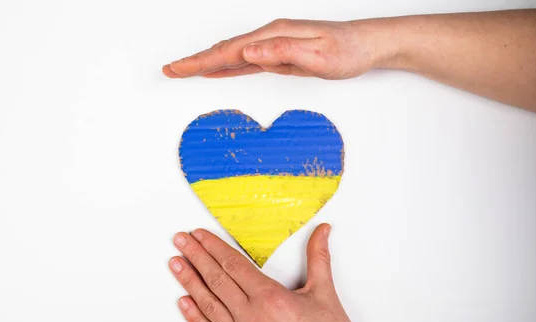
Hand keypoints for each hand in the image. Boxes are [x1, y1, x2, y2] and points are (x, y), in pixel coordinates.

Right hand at [162, 18, 395, 79]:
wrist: (366, 46)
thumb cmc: (346, 50)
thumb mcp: (316, 55)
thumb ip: (282, 52)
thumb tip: (249, 50)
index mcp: (274, 35)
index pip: (230, 50)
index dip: (201, 61)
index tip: (178, 68)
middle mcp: (270, 37)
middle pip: (223, 50)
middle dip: (194, 61)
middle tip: (170, 69)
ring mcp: (272, 46)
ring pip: (232, 56)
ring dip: (206, 63)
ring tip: (184, 70)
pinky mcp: (278, 56)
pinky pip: (246, 62)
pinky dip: (227, 67)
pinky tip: (217, 71)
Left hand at [169, 224, 418, 321]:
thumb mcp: (325, 293)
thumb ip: (318, 257)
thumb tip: (322, 231)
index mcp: (271, 298)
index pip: (233, 264)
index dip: (213, 247)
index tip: (199, 235)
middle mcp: (252, 318)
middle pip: (216, 280)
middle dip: (196, 256)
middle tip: (180, 240)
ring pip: (208, 305)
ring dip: (189, 282)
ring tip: (175, 264)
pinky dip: (195, 317)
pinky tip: (184, 302)